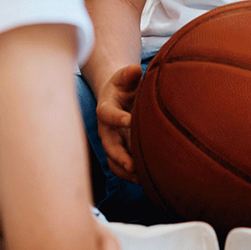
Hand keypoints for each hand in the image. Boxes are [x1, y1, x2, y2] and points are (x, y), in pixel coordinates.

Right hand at [96, 65, 142, 182]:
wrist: (117, 95)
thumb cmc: (123, 85)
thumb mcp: (125, 76)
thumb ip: (128, 74)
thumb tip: (134, 69)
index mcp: (106, 108)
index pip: (108, 114)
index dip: (118, 118)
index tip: (130, 120)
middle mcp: (106, 129)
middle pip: (109, 145)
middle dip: (119, 155)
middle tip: (132, 164)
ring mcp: (111, 141)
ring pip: (113, 160)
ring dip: (125, 170)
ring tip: (141, 178)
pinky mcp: (119, 150)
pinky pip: (120, 166)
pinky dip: (130, 174)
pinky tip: (145, 180)